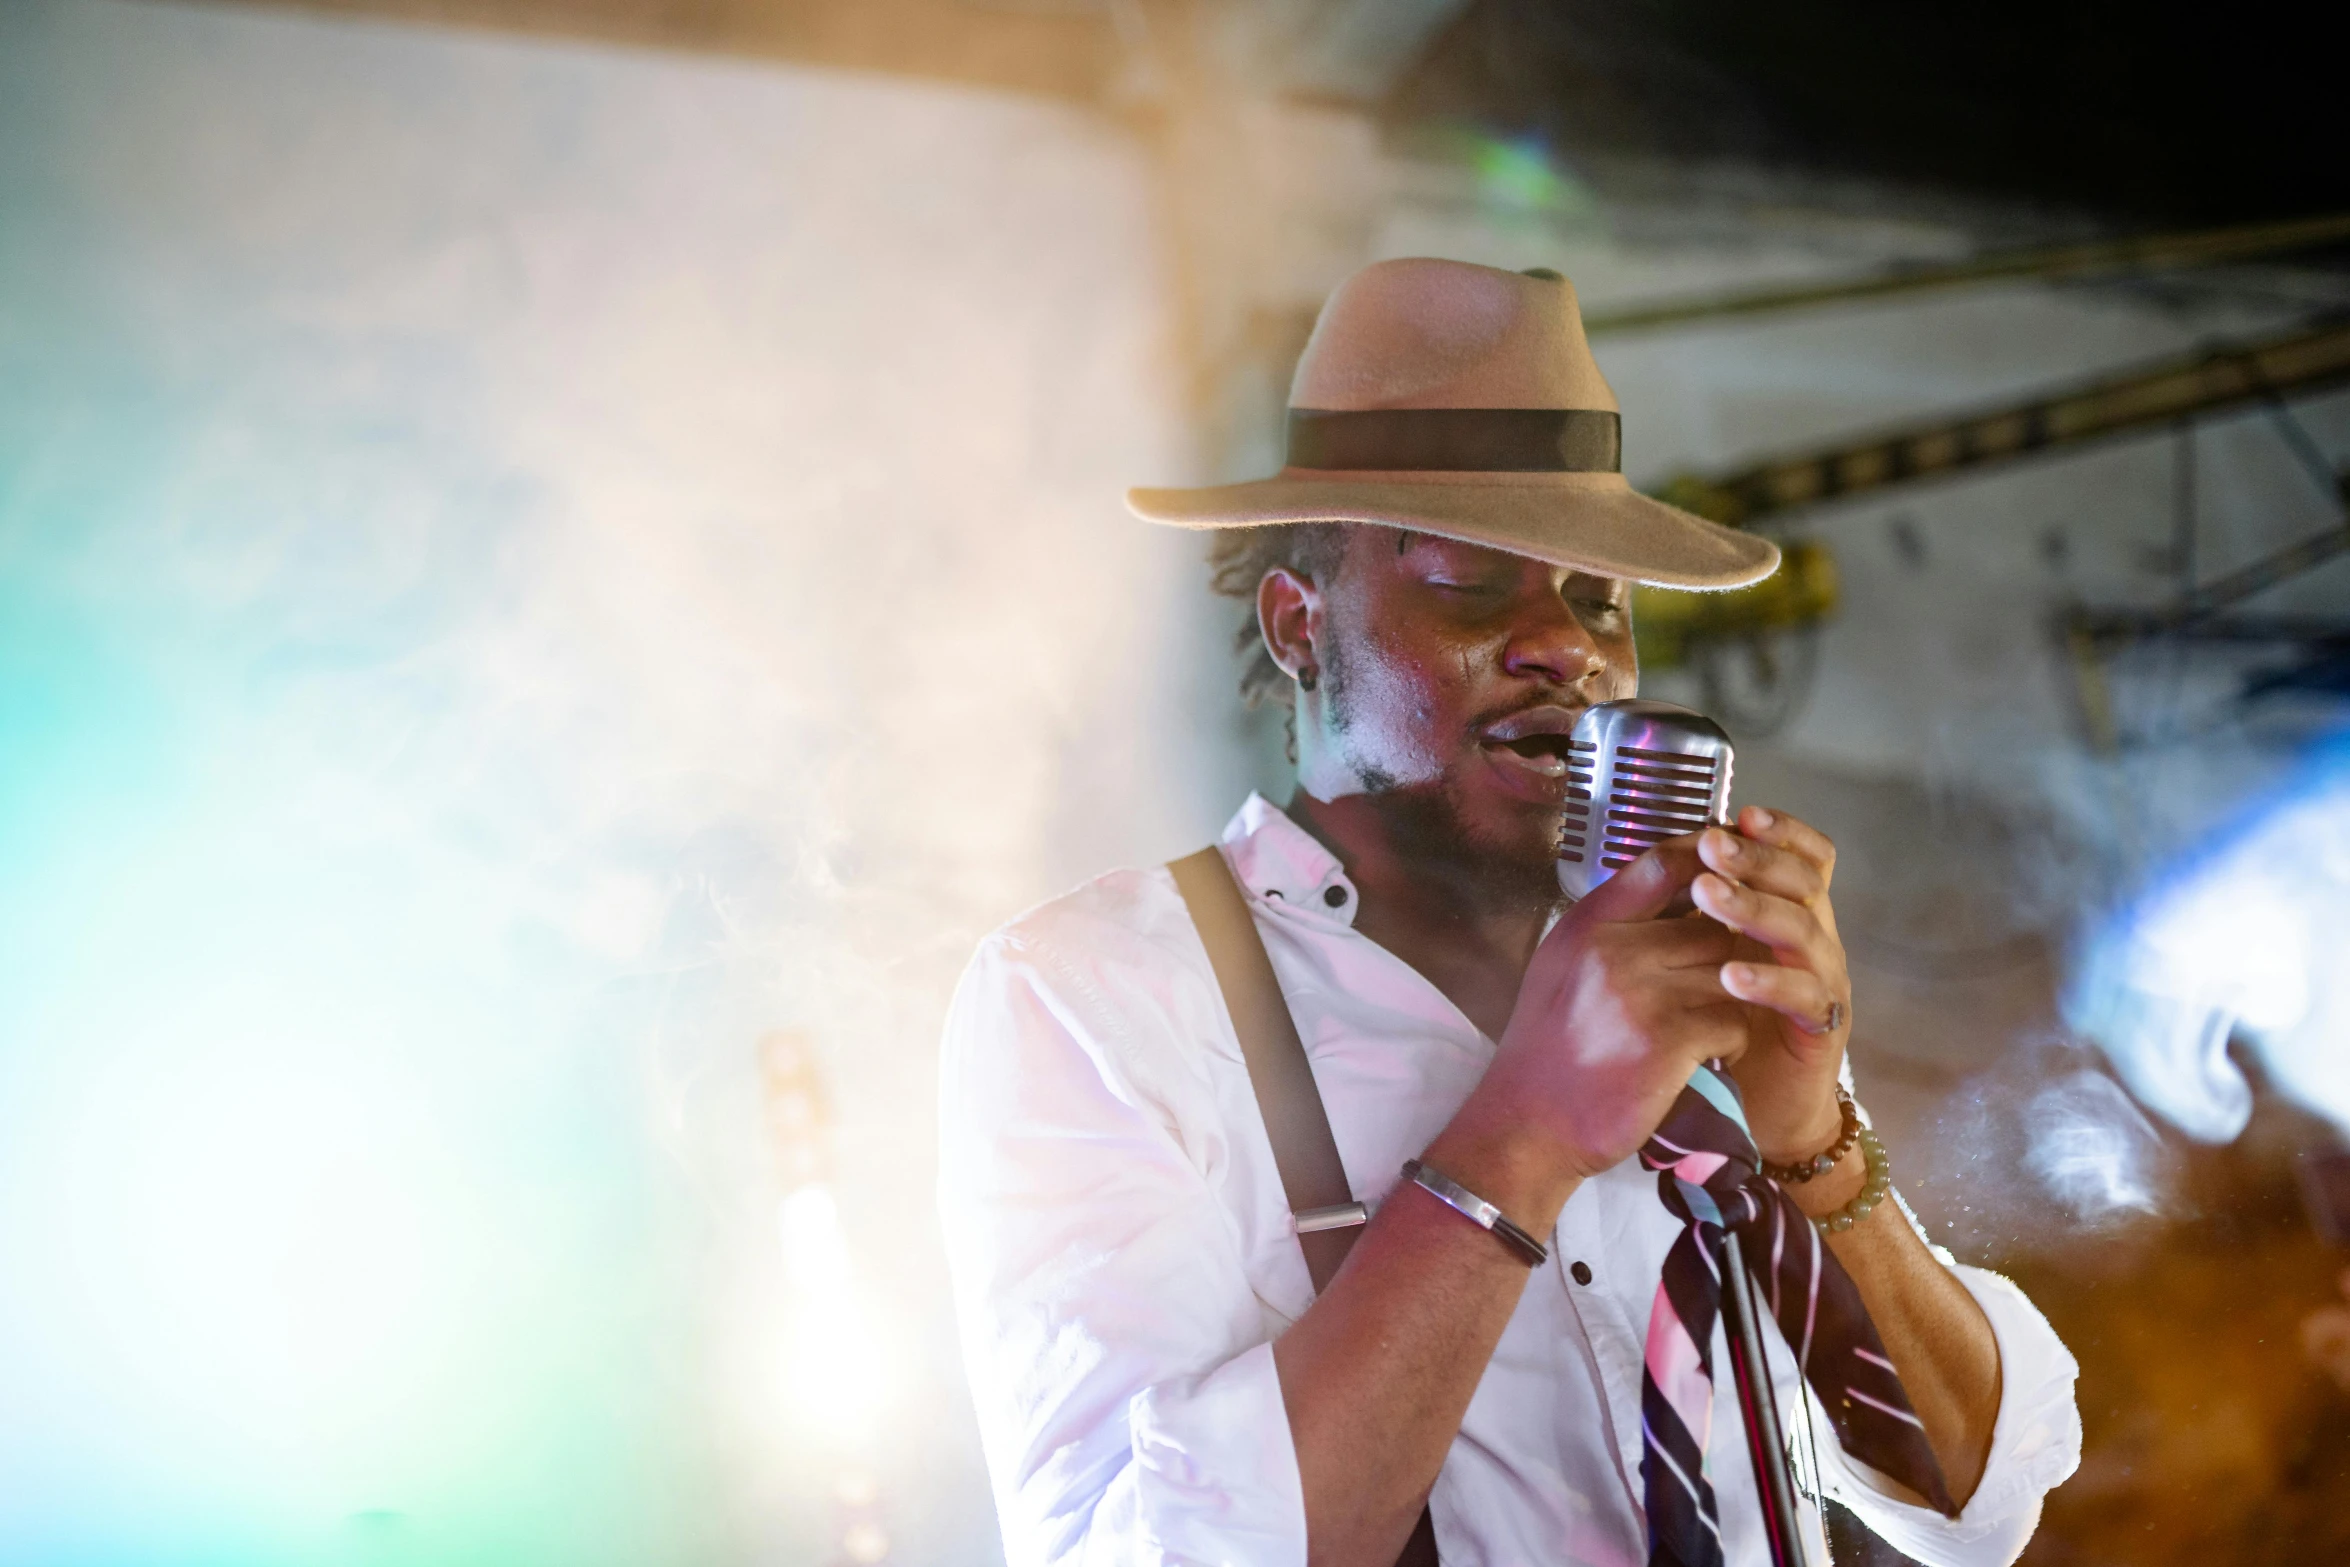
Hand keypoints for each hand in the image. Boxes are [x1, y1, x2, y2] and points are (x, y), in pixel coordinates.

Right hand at [1461, 843, 1745, 1185]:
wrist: (1527, 1125)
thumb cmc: (1548, 1047)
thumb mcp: (1561, 965)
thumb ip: (1611, 925)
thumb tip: (1674, 885)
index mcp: (1587, 926)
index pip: (1662, 863)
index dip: (1708, 862)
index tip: (1730, 875)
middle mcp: (1613, 950)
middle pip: (1712, 921)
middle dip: (1724, 952)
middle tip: (1713, 983)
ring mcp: (1642, 995)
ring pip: (1730, 971)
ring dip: (1731, 998)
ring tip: (1707, 1022)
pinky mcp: (1669, 1042)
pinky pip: (1732, 1020)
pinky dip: (1729, 1039)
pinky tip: (1705, 1055)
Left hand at [1689, 806, 1851, 1162]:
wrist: (1756, 1109)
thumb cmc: (1725, 1025)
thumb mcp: (1705, 960)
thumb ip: (1697, 916)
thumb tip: (1657, 859)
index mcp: (1787, 916)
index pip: (1802, 858)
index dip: (1780, 832)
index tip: (1739, 813)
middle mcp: (1814, 941)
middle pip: (1804, 883)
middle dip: (1758, 859)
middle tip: (1713, 845)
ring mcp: (1824, 984)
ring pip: (1805, 931)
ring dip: (1755, 909)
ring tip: (1709, 897)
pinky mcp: (1823, 1031)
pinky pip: (1806, 998)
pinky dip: (1770, 983)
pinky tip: (1732, 975)